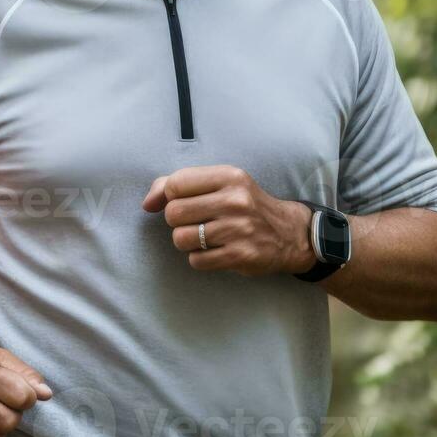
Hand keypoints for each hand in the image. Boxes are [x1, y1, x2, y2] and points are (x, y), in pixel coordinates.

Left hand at [142, 165, 314, 275]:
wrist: (289, 233)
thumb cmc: (244, 205)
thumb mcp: (220, 183)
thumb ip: (179, 184)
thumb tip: (147, 203)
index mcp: (228, 176)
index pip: (176, 184)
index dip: (168, 196)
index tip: (178, 202)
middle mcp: (234, 200)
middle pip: (174, 213)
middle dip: (177, 221)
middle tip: (194, 222)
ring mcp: (238, 229)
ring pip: (181, 238)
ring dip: (186, 241)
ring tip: (203, 237)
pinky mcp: (240, 255)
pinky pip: (196, 260)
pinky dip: (199, 258)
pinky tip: (215, 251)